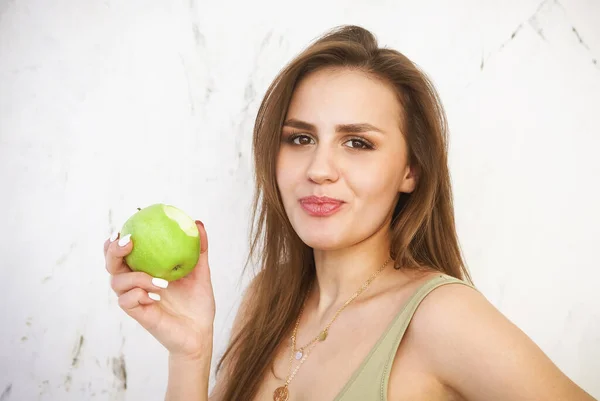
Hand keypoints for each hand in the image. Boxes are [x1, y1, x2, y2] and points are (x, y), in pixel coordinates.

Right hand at [104, 220, 214, 358]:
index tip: (126, 225)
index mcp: (146, 269)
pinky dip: (139, 295)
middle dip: (113, 250)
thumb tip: (198, 223)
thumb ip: (199, 249)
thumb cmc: (198, 302)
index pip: (124, 252)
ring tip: (162, 282)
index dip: (117, 238)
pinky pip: (127, 301)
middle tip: (129, 242)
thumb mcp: (201, 272)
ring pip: (117, 282)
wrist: (200, 332)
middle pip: (111, 264)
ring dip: (136, 277)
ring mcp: (135, 298)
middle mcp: (136, 283)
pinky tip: (156, 296)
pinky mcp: (138, 314)